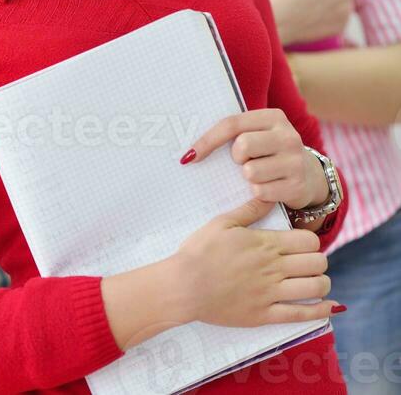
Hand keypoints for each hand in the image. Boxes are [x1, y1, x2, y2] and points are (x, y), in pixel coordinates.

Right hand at [172, 198, 339, 326]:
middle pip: (318, 263)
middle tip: (307, 263)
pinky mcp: (265, 315)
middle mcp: (273, 268)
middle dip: (318, 261)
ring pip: (315, 288)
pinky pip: (301, 315)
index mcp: (265, 243)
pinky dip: (319, 311)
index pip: (309, 240)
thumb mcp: (223, 222)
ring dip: (321, 284)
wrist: (184, 285)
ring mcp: (271, 293)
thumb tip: (268, 195)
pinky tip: (326, 307)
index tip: (303, 244)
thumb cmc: (200, 250)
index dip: (311, 241)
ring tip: (312, 281)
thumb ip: (250, 210)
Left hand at [181, 108, 328, 209]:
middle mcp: (288, 136)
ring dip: (248, 177)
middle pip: (242, 146)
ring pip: (250, 172)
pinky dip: (258, 192)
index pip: (232, 124)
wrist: (310, 176)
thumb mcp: (259, 134)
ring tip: (260, 174)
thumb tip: (190, 151)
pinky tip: (269, 187)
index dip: (207, 140)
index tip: (189, 156)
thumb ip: (234, 133)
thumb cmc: (271, 152)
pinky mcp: (296, 185)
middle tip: (245, 161)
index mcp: (274, 117)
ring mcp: (295, 161)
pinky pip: (260, 192)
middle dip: (237, 158)